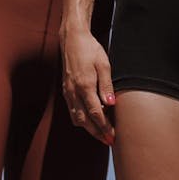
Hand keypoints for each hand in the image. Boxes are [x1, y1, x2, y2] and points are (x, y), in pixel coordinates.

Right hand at [60, 26, 115, 144]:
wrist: (72, 39)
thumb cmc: (90, 49)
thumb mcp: (103, 64)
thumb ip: (106, 85)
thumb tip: (111, 104)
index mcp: (84, 85)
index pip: (95, 114)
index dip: (104, 127)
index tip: (113, 136)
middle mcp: (74, 91)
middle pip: (84, 121)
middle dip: (97, 133)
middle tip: (109, 140)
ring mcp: (68, 91)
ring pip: (76, 118)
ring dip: (88, 128)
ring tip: (101, 132)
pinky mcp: (65, 90)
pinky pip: (72, 110)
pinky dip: (81, 118)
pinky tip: (90, 118)